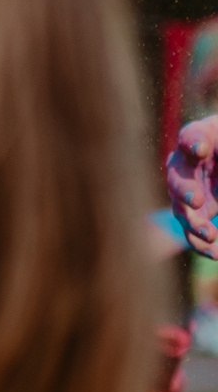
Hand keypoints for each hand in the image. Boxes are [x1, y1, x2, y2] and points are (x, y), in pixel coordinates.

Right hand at [171, 115, 217, 256]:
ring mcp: (186, 192)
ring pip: (182, 211)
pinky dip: (202, 245)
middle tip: (196, 199)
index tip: (201, 148)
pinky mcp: (195, 213)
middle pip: (178, 180)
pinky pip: (193, 232)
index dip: (194, 143)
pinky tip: (216, 254)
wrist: (217, 160)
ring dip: (195, 225)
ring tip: (211, 235)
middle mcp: (183, 167)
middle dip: (185, 191)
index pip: (191, 137)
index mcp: (196, 139)